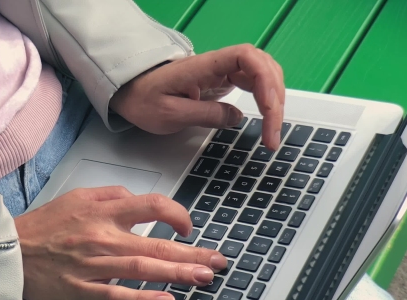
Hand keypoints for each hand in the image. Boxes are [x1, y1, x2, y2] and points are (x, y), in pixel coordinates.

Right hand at [14, 186, 226, 299]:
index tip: (188, 228)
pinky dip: (143, 299)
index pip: (152, 207)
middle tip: (218, 262)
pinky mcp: (81, 290)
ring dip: (178, 274)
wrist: (8, 251)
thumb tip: (139, 200)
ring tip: (204, 278)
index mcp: (103, 212)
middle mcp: (102, 237)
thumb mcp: (77, 198)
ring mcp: (93, 265)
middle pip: (156, 244)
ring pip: (143, 269)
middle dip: (192, 253)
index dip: (177, 215)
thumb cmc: (43, 227)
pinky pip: (117, 295)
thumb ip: (111, 196)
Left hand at [110, 44, 285, 149]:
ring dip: (274, 101)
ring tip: (272, 132)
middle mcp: (218, 64)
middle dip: (275, 100)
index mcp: (203, 66)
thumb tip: (237, 118)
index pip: (246, 57)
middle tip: (272, 135)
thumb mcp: (170, 114)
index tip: (267, 109)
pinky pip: (254, 84)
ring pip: (263, 75)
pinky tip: (266, 120)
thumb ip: (205, 115)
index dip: (264, 79)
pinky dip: (266, 101)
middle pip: (262, 67)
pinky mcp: (223, 81)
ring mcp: (223, 71)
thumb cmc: (144, 99)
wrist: (131, 91)